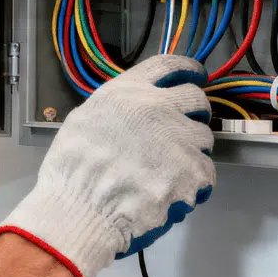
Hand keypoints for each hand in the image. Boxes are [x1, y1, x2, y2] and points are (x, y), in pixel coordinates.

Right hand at [0, 56, 214, 276]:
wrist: (80, 211)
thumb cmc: (72, 172)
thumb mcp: (84, 121)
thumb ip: (117, 109)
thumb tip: (138, 111)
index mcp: (128, 92)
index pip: (169, 65)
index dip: (188, 70)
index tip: (197, 76)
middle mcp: (157, 108)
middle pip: (196, 99)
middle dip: (195, 113)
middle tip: (183, 132)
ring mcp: (178, 139)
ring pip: (204, 139)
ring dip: (191, 153)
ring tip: (168, 172)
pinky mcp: (192, 172)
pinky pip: (206, 174)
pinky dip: (193, 185)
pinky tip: (172, 194)